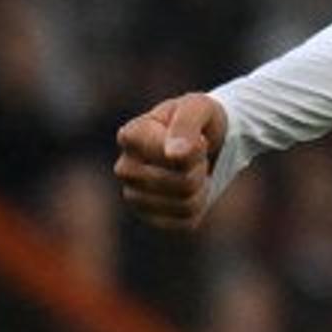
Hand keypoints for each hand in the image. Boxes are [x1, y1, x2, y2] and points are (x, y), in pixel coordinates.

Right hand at [112, 93, 230, 232]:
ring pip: (184, 205)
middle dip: (200, 170)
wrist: (207, 141)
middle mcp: (124, 168)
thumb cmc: (199, 120)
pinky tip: (191, 191)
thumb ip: (186, 124)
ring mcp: (134, 195)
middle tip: (197, 156)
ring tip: (194, 171)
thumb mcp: (199, 108)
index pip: (173, 158)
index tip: (197, 138)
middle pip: (182, 184)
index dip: (197, 150)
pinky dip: (199, 207)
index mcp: (130, 136)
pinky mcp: (149, 216)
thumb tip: (174, 154)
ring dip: (201, 188)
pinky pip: (185, 223)